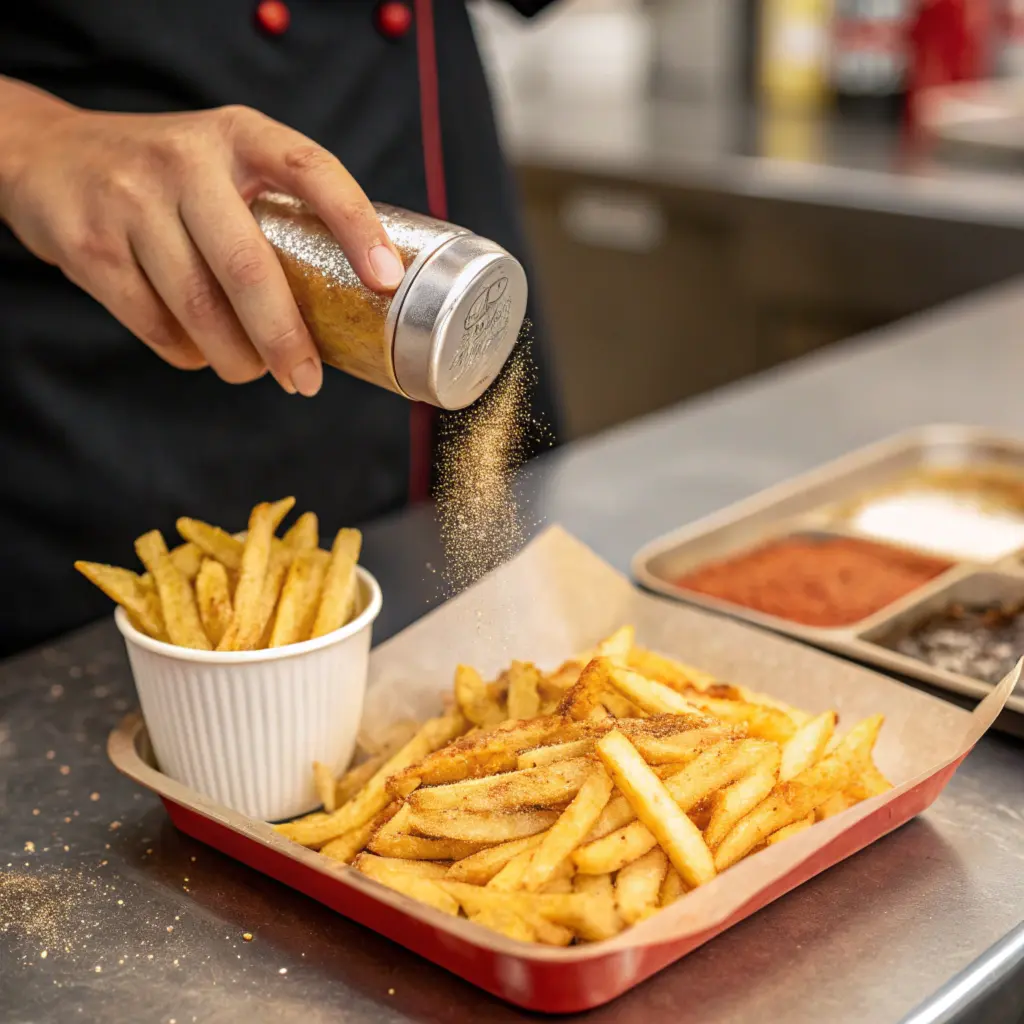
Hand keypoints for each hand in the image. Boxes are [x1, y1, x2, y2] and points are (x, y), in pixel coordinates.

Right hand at [0, 96, 405, 395]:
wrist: (49, 157)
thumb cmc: (166, 177)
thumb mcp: (224, 164)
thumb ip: (274, 210)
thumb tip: (347, 300)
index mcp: (239, 135)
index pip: (311, 169)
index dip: (355, 225)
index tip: (386, 279)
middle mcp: (186, 161)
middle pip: (248, 267)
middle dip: (285, 339)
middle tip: (306, 380)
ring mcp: (131, 201)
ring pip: (198, 307)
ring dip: (237, 358)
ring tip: (255, 371)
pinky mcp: (89, 246)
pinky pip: (154, 324)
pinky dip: (188, 353)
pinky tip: (201, 353)